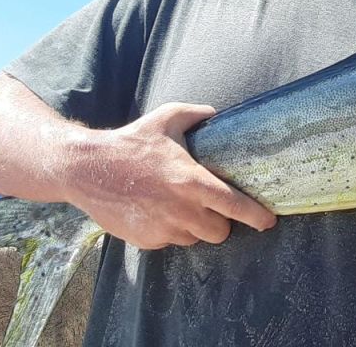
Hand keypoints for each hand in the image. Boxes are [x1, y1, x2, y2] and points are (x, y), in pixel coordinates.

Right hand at [65, 102, 276, 248]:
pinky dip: (169, 230)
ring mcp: (163, 229)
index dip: (256, 216)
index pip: (235, 206)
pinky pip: (169, 241)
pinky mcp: (146, 240)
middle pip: (219, 231)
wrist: (86, 169)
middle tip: (208, 205)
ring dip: (194, 227)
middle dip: (219, 221)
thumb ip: (198, 114)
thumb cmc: (130, 141)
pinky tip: (156, 211)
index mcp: (192, 182)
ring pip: (195, 238)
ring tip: (178, 205)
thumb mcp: (167, 118)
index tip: (269, 221)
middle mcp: (182, 210)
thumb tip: (217, 113)